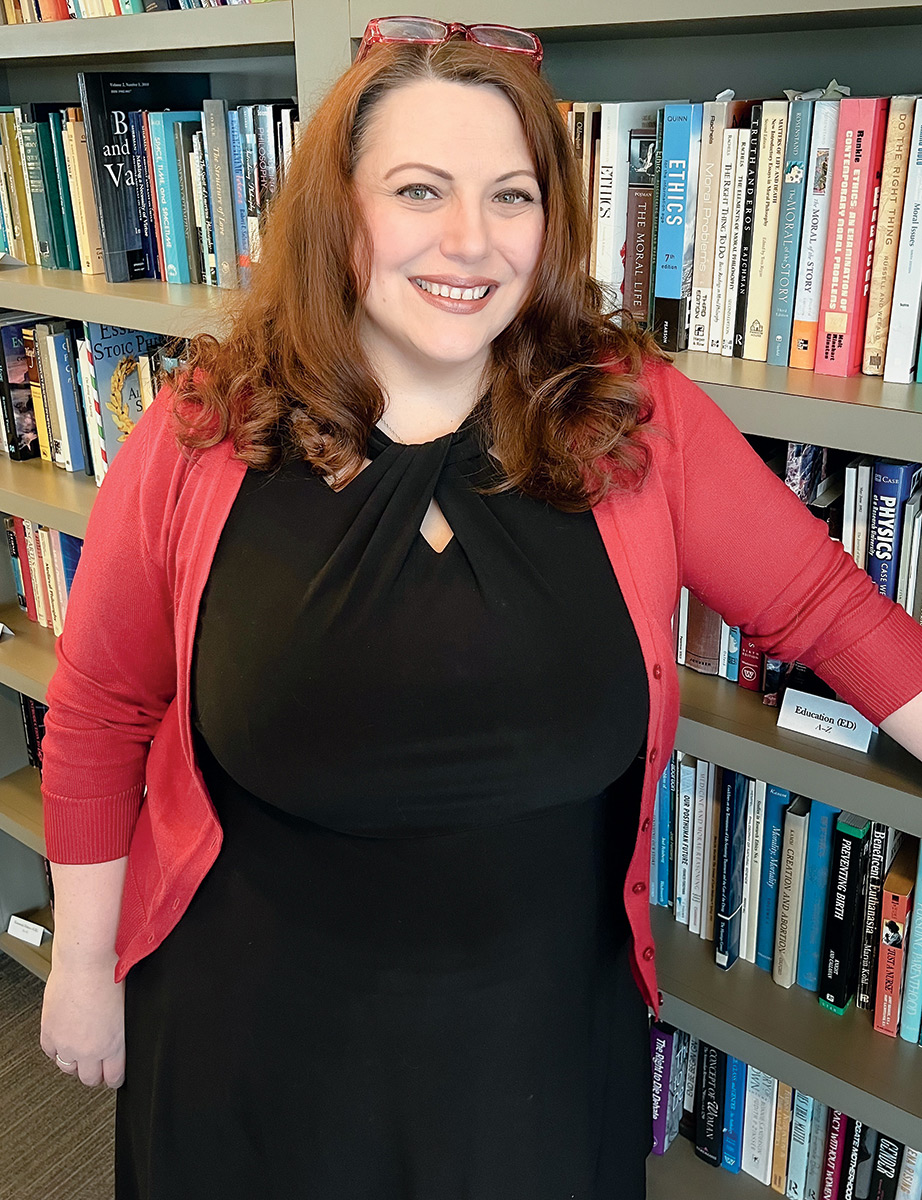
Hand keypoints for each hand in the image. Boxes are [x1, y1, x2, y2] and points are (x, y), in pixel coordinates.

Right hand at [40, 957, 125, 1087]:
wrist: (85, 962)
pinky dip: (57, 1049)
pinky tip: (63, 1041)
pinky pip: (50, 1053)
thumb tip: (121, 1037)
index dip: (115, 1078)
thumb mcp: (127, 1007)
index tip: (114, 1075)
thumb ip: (121, 1029)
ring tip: (80, 1052)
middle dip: (95, 1074)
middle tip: (97, 1066)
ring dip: (75, 1063)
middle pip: (90, 1078)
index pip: (114, 1076)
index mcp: (114, 1043)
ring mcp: (67, 1043)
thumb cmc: (110, 974)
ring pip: (68, 1069)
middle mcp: (89, 1048)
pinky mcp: (49, 1033)